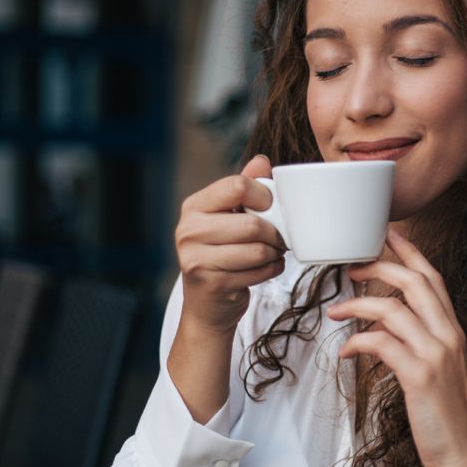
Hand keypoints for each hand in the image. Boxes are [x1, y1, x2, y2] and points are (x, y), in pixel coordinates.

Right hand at [175, 154, 286, 332]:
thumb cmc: (223, 254)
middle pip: (252, 223)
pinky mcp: (211, 283)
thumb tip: (262, 161)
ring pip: (258, 249)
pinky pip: (258, 271)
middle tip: (277, 238)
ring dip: (274, 253)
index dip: (264, 196)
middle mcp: (188, 230)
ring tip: (271, 253)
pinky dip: (271, 270)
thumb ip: (245, 188)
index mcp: (194, 206)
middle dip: (274, 233)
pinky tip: (264, 269)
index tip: (270, 208)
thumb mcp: (229, 217)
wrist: (208, 305)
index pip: (237, 186)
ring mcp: (196, 259)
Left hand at [326, 227, 466, 466]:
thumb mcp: (434, 367)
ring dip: (357, 305)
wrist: (461, 452)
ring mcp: (436, 353)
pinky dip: (358, 342)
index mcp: (452, 328)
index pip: (432, 277)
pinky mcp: (420, 375)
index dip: (409, 251)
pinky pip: (382, 343)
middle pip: (413, 281)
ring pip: (393, 308)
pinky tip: (346, 352)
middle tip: (349, 268)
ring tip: (335, 311)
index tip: (385, 233)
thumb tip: (379, 326)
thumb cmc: (442, 411)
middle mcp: (448, 334)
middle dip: (378, 266)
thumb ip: (413, 340)